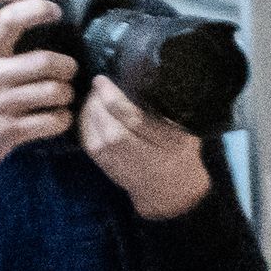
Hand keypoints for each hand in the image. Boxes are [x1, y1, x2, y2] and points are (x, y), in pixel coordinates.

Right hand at [0, 0, 74, 172]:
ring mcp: (1, 104)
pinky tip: (56, 116)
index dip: (37, 10)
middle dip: (67, 66)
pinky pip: (54, 121)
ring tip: (61, 95)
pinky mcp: (11, 131)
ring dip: (67, 94)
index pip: (9, 20)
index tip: (55, 12)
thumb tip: (10, 14)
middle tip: (67, 70)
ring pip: (55, 91)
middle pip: (46, 62)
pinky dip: (62, 119)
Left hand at [80, 75, 212, 219]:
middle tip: (96, 85)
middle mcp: (144, 158)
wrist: (171, 191)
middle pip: (110, 129)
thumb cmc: (180, 154)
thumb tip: (144, 79)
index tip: (103, 80)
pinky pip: (88, 144)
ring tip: (92, 97)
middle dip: (97, 103)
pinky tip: (88, 113)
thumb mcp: (185, 131)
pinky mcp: (107, 169)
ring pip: (95, 137)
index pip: (134, 119)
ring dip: (89, 113)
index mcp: (168, 145)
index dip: (113, 97)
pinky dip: (84, 125)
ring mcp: (123, 166)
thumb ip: (168, 111)